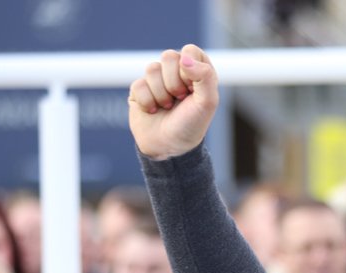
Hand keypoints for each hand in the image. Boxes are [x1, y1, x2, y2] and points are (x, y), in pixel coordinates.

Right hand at [128, 44, 218, 160]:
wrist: (168, 148)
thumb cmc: (191, 125)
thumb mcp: (207, 103)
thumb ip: (205, 77)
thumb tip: (185, 58)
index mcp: (196, 71)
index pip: (190, 50)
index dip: (189, 69)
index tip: (191, 89)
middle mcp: (176, 72)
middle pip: (168, 56)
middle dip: (174, 82)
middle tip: (179, 99)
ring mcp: (157, 80)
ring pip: (152, 69)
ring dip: (161, 94)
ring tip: (167, 107)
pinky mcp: (139, 89)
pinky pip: (138, 84)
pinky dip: (147, 101)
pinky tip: (153, 111)